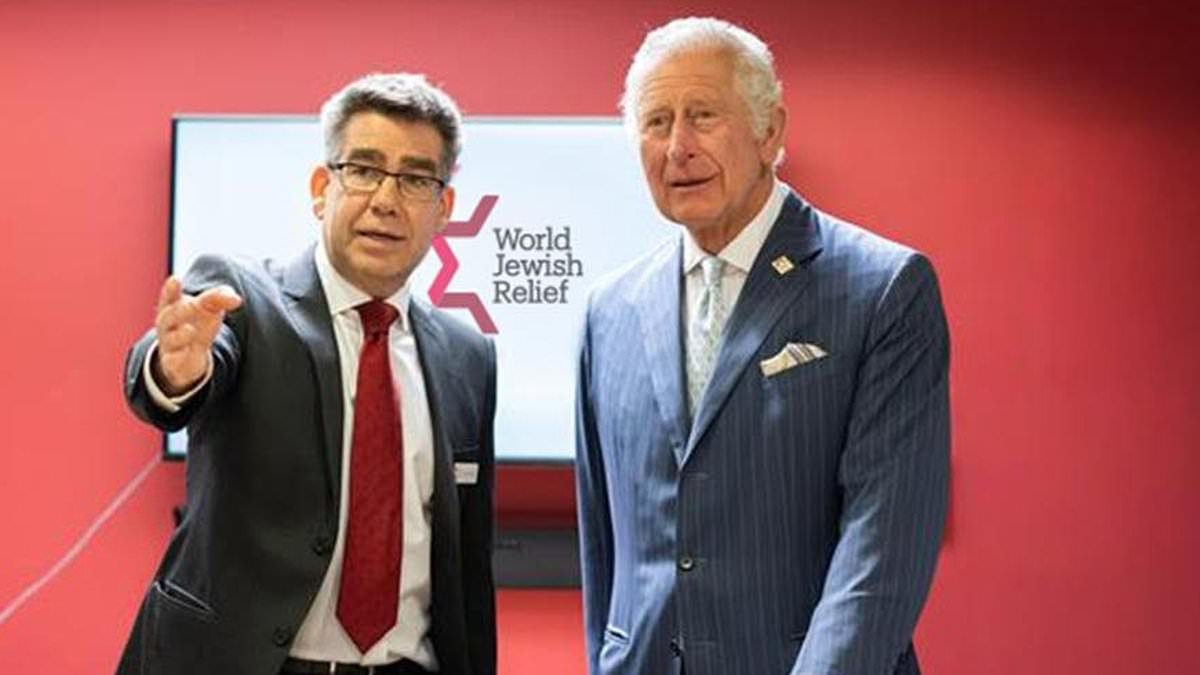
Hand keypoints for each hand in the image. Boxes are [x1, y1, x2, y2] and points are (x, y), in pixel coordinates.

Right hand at [151, 276, 242, 395]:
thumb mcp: (209, 307)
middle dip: (180, 311)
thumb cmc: (197, 322)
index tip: (176, 279)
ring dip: (179, 335)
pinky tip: (185, 353)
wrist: (189, 355)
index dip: (171, 289)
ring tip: (191, 330)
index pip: (169, 297)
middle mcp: (167, 325)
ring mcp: (169, 344)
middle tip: (194, 305)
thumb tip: (237, 299)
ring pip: (170, 340)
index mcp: (173, 307)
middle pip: (169, 317)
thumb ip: (220, 297)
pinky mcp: (174, 362)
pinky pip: (172, 361)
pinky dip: (177, 357)